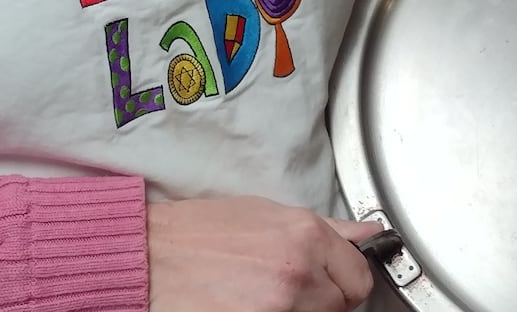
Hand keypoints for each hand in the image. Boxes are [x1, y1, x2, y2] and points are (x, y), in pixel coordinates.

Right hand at [147, 196, 376, 311]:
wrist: (148, 258)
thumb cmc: (196, 234)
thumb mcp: (265, 214)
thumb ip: (322, 230)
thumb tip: (367, 235)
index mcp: (305, 236)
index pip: (359, 277)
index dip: (344, 280)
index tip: (330, 281)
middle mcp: (299, 274)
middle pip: (340, 306)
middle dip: (320, 299)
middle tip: (282, 286)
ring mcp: (280, 309)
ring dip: (298, 311)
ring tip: (260, 295)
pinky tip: (249, 306)